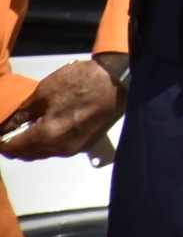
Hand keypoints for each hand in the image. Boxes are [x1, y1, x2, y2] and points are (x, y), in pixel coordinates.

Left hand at [0, 56, 125, 160]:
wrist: (118, 81)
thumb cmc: (83, 82)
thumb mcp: (44, 92)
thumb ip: (21, 113)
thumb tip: (4, 126)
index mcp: (46, 136)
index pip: (12, 148)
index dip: (1, 142)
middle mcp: (58, 148)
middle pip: (26, 155)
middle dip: (14, 145)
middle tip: (9, 130)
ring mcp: (73, 148)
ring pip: (42, 153)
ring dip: (31, 144)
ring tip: (28, 126)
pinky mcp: (85, 144)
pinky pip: (58, 148)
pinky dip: (48, 141)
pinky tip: (49, 126)